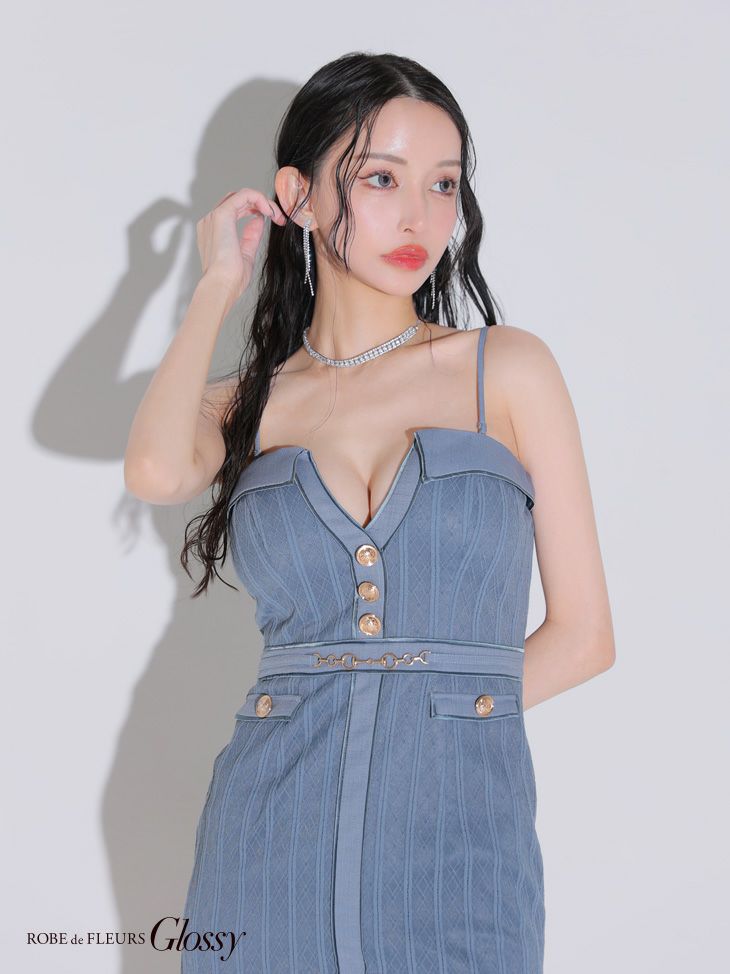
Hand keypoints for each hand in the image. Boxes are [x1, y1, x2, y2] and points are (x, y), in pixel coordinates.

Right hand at [196, 188, 286, 302]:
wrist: (222, 285)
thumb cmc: (231, 278)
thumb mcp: (246, 254)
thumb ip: (251, 236)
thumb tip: (259, 221)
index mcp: (214, 231)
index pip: (235, 210)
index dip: (256, 211)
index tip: (274, 221)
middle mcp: (211, 222)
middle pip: (238, 200)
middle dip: (261, 205)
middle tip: (278, 218)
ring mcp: (214, 217)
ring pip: (241, 195)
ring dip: (262, 201)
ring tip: (276, 215)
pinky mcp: (222, 215)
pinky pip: (243, 195)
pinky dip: (259, 198)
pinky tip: (269, 211)